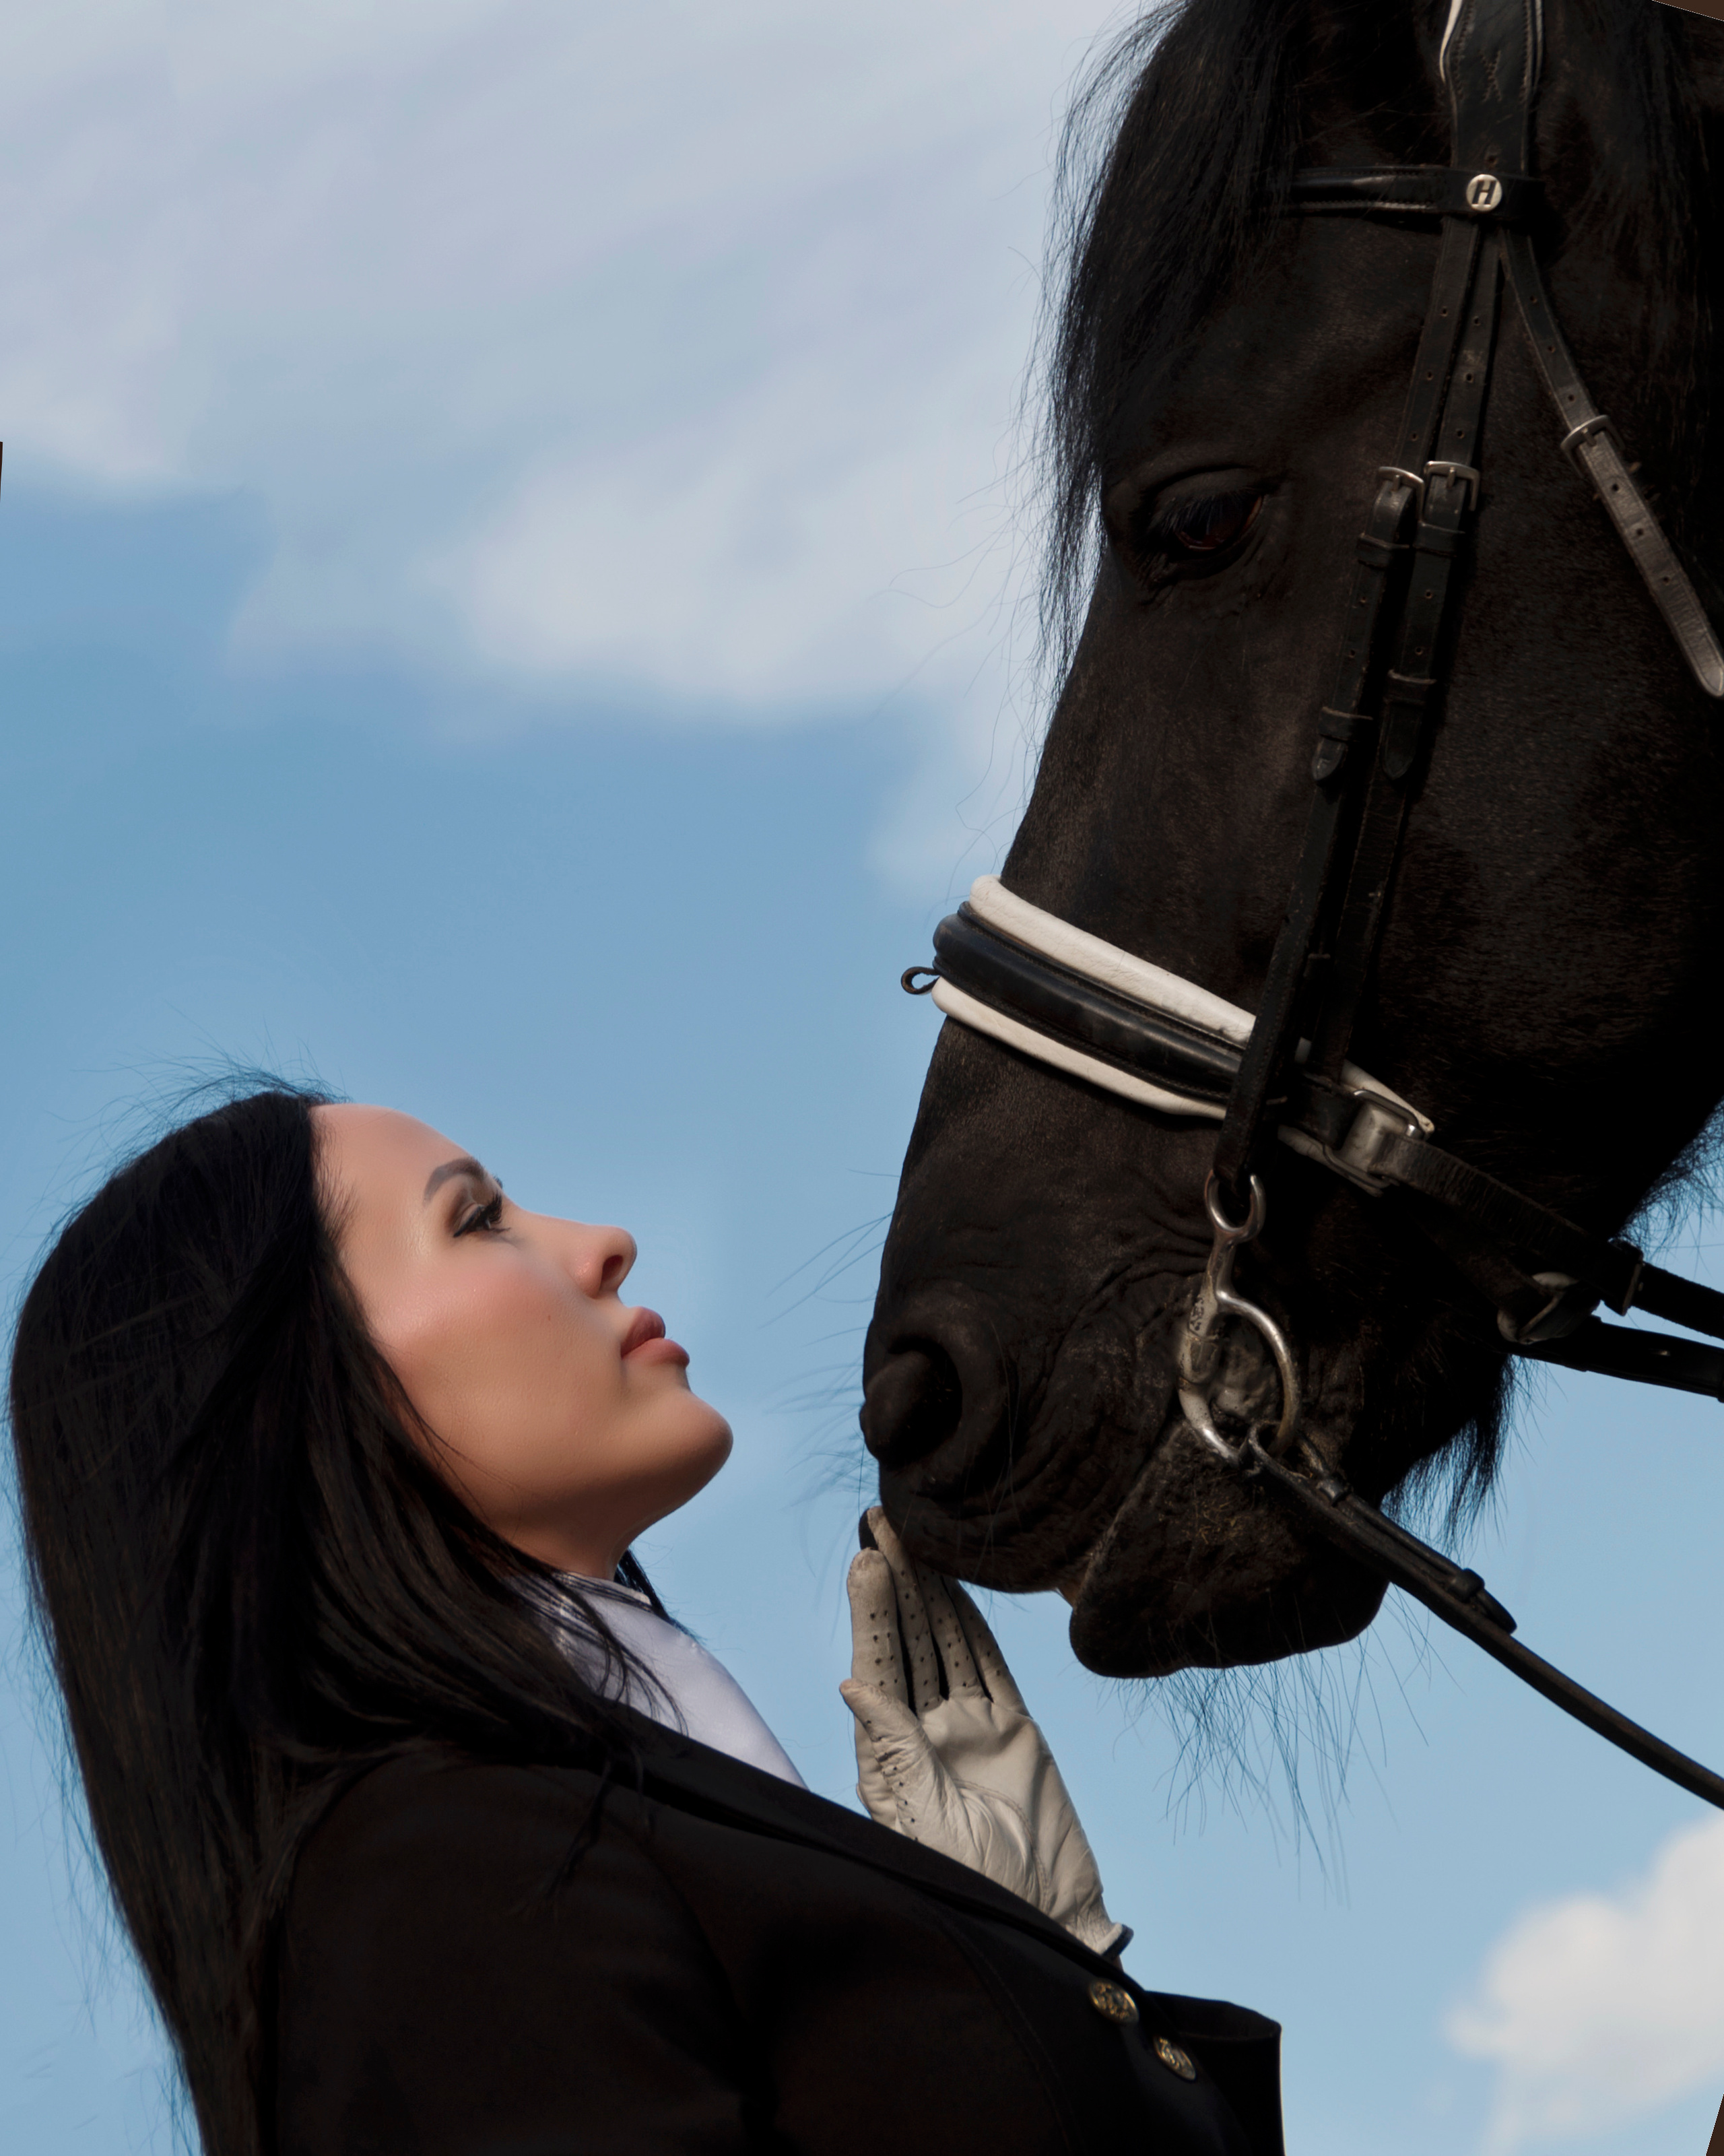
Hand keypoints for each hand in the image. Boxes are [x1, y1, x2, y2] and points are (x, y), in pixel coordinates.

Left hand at [840, 1507, 1126, 1958]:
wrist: (1048, 1923)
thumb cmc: (976, 1891)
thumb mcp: (928, 1824)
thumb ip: (896, 1752)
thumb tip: (850, 1687)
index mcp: (892, 1757)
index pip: (876, 1668)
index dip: (871, 1613)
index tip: (864, 1559)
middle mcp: (924, 1734)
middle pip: (908, 1642)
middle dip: (894, 1584)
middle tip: (880, 1521)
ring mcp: (969, 1728)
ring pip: (946, 1642)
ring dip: (930, 1592)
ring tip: (913, 1535)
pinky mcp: (1013, 1730)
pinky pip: (990, 1664)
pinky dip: (975, 1623)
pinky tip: (958, 1587)